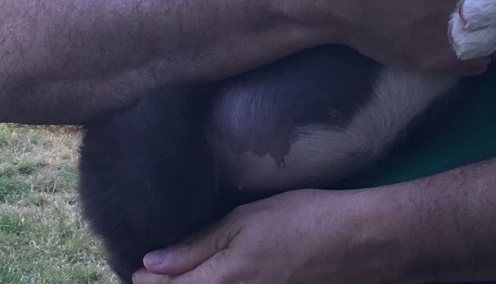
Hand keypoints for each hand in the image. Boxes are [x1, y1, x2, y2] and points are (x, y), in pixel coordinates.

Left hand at [132, 190, 384, 283]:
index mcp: (221, 283)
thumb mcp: (247, 219)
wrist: (357, 243)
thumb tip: (152, 262)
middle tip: (155, 276)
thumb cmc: (304, 220)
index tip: (139, 270)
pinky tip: (219, 280)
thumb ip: (198, 244)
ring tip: (186, 277)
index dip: (146, 282)